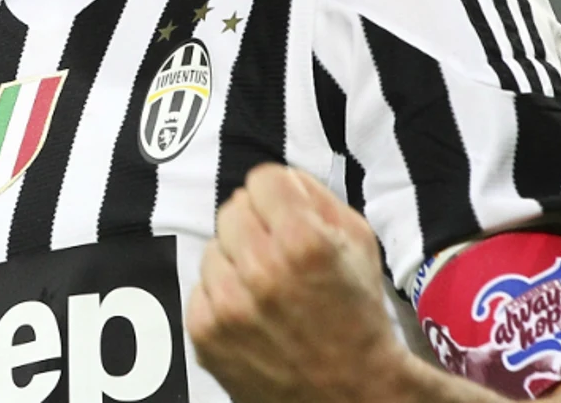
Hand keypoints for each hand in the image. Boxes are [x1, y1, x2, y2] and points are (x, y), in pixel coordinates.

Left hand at [189, 163, 415, 402]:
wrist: (352, 393)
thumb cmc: (357, 314)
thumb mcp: (359, 241)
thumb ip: (316, 196)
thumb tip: (280, 179)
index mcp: (302, 241)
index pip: (263, 179)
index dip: (280, 196)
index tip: (289, 216)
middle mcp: (260, 270)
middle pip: (232, 209)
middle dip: (257, 225)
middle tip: (280, 255)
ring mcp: (226, 304)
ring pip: (213, 248)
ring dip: (236, 262)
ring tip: (267, 290)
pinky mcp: (205, 333)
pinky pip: (200, 288)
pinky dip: (222, 296)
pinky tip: (252, 315)